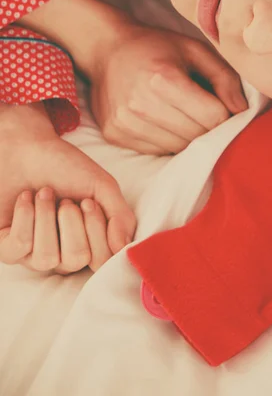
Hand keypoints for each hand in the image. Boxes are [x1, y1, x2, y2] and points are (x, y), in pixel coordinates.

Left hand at [0, 103, 135, 270]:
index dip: (97, 232)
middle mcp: (62, 252)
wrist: (27, 147)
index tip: (89, 202)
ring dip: (46, 217)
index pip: (102, 260)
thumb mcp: (102, 186)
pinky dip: (25, 217)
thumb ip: (120, 216)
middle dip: (71, 223)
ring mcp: (33, 253)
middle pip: (76, 260)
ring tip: (44, 193)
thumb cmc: (65, 166)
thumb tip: (123, 248)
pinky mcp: (7, 247)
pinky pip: (19, 248)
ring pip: (46, 258)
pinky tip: (26, 199)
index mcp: (89, 240)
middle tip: (66, 200)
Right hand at [18, 0, 247, 154]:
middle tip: (205, 109)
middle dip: (210, 127)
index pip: (213, 117)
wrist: (107, 49)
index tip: (223, 105)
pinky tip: (163, 119)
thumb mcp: (195, 50)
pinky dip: (168, 140)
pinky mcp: (115, 134)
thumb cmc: (157, 47)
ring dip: (189, 136)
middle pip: (197, 135)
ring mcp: (125, 122)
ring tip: (183, 113)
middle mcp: (140, 104)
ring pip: (179, 148)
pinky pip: (157, 151)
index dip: (226, 114)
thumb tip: (243, 110)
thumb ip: (225, 78)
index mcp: (163, 78)